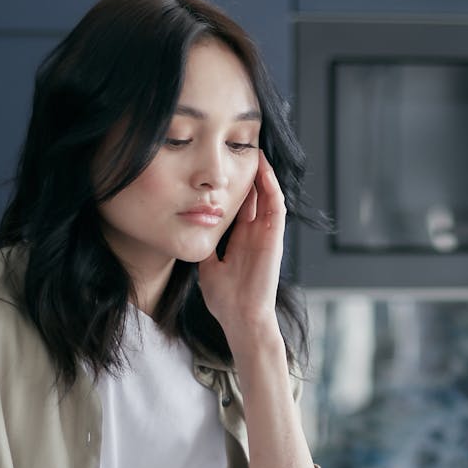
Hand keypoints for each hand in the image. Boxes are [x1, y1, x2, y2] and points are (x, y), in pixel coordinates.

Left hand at [198, 150, 285, 345]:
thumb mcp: (208, 265)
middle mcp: (256, 234)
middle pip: (256, 196)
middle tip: (241, 149)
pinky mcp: (275, 238)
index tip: (224, 167)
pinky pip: (276, 207)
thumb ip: (205, 247)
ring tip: (256, 152)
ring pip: (268, 196)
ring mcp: (267, 235)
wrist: (240, 317)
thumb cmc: (225, 299)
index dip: (235, 186)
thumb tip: (190, 230)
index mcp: (242, 239)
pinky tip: (263, 170)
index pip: (241, 205)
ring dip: (264, 175)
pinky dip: (272, 187)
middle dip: (250, 174)